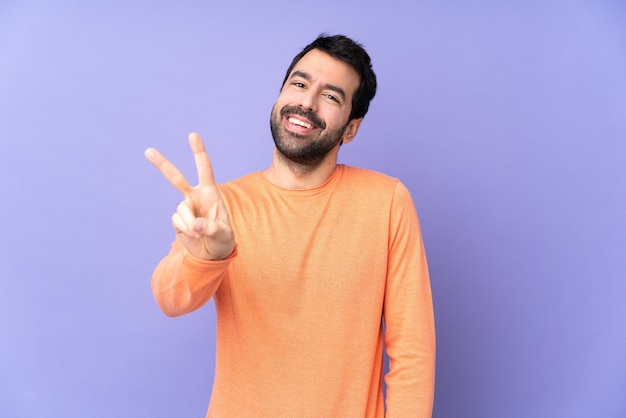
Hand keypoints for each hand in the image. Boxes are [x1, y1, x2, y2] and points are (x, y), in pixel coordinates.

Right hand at [145, 132, 234, 260]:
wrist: (212, 254)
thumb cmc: (223, 240)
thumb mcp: (224, 235)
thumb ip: (212, 228)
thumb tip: (195, 226)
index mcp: (210, 193)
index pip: (204, 168)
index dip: (198, 152)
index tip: (192, 135)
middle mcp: (195, 197)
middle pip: (176, 178)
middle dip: (162, 164)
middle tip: (148, 151)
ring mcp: (185, 208)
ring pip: (181, 210)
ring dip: (190, 223)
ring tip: (201, 233)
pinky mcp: (177, 220)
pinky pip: (177, 222)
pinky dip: (185, 230)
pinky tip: (193, 236)